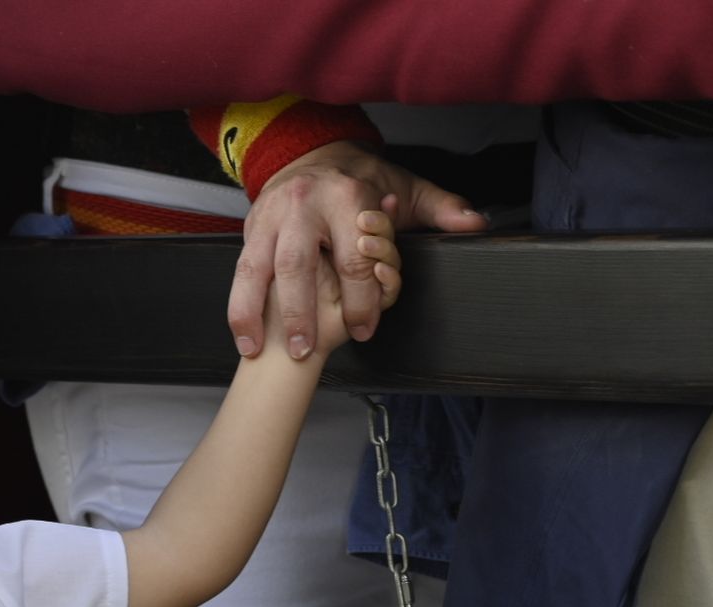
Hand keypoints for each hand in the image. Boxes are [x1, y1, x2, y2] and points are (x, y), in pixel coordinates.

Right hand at [229, 140, 486, 357]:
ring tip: (261, 350)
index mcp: (347, 196)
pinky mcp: (251, 226)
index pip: (354, 257)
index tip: (365, 328)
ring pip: (259, 268)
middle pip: (298, 266)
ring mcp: (272, 215)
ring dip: (256, 313)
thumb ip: (441, 210)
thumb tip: (473, 224)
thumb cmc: (360, 179)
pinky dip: (238, 305)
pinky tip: (244, 336)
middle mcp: (304, 205)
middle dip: (301, 313)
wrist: (312, 150)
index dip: (361, 299)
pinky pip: (241, 270)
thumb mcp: (406, 188)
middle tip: (306, 350)